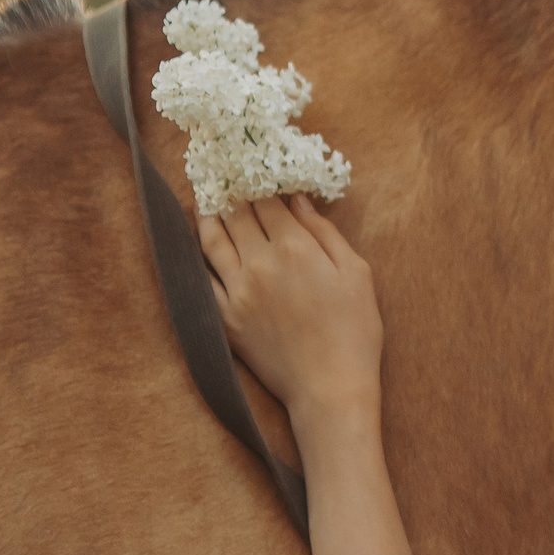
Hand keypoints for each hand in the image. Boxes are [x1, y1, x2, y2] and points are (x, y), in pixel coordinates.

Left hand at [201, 195, 382, 428]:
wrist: (330, 387)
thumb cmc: (354, 332)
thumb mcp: (357, 273)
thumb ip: (325, 232)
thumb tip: (297, 201)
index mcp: (295, 248)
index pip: (266, 201)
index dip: (258, 180)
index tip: (254, 167)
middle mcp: (259, 263)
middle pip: (235, 214)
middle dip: (229, 189)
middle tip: (222, 172)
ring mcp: (237, 291)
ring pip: (211, 240)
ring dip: (206, 214)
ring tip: (204, 198)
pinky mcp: (225, 318)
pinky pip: (202, 278)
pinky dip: (197, 255)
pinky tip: (198, 243)